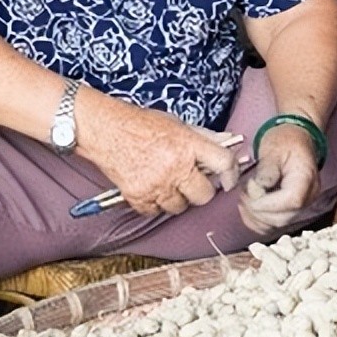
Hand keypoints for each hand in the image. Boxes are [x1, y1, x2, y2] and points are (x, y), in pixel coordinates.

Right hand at [80, 99, 239, 217]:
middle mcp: (175, 166)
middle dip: (202, 190)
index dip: (231, 174)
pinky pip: (156, 212)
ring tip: (168, 182)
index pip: (223, 163)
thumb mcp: (177, 124)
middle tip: (193, 181)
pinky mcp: (138, 197)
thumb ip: (202, 138)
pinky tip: (151, 187)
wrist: (106, 129)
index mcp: (188, 144)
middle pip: (204, 195)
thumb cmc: (140, 124)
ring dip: (178, 198)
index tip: (229, 179)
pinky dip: (155, 203)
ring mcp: (156, 184)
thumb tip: (226, 146)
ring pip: (180, 207)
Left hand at [238, 123, 320, 233]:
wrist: (295, 138)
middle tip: (242, 196)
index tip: (248, 194)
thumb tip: (258, 190)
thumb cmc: (285, 140)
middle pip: (283, 217)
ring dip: (256, 217)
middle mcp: (309, 196)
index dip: (266, 203)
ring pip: (277, 224)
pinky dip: (259, 220)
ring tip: (244, 200)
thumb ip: (267, 170)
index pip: (291, 201)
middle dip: (257, 211)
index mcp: (306, 178)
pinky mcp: (293, 209)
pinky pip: (275, 223)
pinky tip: (248, 207)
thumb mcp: (273, 148)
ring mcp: (302, 205)